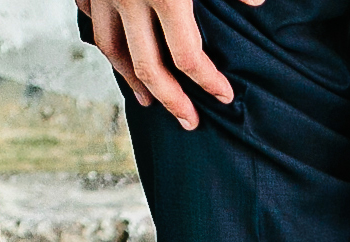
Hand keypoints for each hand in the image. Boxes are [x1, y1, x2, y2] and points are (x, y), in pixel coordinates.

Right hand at [88, 0, 256, 130]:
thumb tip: (257, 2)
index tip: (224, 96)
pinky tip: (117, 53)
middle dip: (172, 100)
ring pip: (112, 49)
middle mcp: (131, 0)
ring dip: (130, 78)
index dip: (209, 82)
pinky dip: (105, 39)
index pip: (188, 58)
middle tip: (190, 121)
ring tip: (148, 99)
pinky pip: (91, 17)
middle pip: (149, 67)